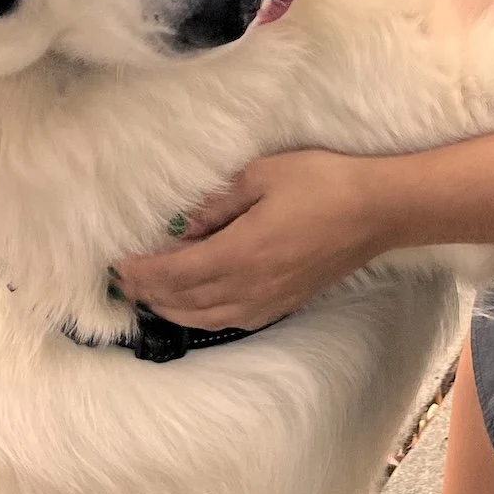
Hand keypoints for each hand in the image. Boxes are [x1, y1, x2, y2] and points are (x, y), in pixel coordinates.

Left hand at [113, 151, 386, 331]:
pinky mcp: (284, 302)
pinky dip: (202, 316)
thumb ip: (217, 202)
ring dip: (170, 309)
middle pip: (183, 301)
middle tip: (122, 281)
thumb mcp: (263, 174)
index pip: (174, 273)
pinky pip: (231, 320)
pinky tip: (195, 305)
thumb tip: (183, 222)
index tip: (117, 264)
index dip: (141, 272)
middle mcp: (249, 287)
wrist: (377, 211)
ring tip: (148, 296)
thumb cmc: (323, 183)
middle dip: (147, 293)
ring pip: (204, 317)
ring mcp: (268, 300)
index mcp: (240, 253)